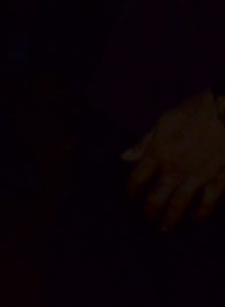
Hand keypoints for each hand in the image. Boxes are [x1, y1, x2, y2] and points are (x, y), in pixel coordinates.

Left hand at [121, 89, 224, 230]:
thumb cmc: (194, 112)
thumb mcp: (163, 121)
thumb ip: (144, 142)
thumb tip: (125, 157)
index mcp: (158, 153)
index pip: (137, 179)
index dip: (130, 192)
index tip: (129, 199)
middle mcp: (175, 169)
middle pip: (156, 198)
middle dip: (149, 211)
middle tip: (147, 218)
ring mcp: (197, 178)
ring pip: (180, 206)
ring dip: (170, 220)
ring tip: (165, 228)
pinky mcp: (218, 181)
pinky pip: (207, 204)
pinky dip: (199, 214)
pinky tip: (194, 219)